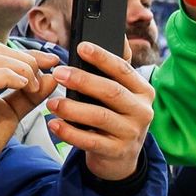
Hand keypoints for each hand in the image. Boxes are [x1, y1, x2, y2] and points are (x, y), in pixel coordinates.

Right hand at [0, 45, 61, 176]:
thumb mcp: (12, 112)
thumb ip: (30, 95)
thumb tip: (52, 78)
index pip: (0, 52)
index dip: (29, 54)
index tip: (52, 62)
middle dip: (28, 61)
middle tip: (40, 83)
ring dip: (22, 70)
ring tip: (33, 89)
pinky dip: (9, 77)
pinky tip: (23, 88)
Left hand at [47, 45, 156, 182]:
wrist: (122, 158)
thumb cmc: (117, 118)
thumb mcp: (124, 94)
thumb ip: (119, 70)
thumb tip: (120, 36)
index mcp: (143, 91)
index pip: (123, 70)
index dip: (102, 57)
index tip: (81, 47)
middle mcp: (142, 111)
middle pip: (111, 91)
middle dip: (83, 80)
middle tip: (59, 73)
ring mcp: (131, 132)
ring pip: (100, 117)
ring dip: (73, 108)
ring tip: (52, 102)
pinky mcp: (117, 152)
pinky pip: (90, 141)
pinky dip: (69, 132)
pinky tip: (54, 124)